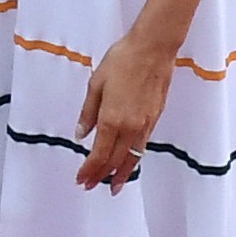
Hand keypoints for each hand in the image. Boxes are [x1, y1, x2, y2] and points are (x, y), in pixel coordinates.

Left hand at [72, 32, 178, 189]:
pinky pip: (142, 146)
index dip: (89, 171)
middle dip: (101, 176)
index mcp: (112, 119)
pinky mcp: (155, 119)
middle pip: (114, 161)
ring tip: (114, 187)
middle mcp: (130, 126)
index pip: (98, 155)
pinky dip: (134, 159)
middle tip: (90, 185)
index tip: (80, 179)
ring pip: (132, 158)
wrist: (153, 49)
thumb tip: (81, 134)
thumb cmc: (123, 60)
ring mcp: (145, 124)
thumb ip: (88, 113)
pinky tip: (129, 162)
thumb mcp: (96, 84)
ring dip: (121, 174)